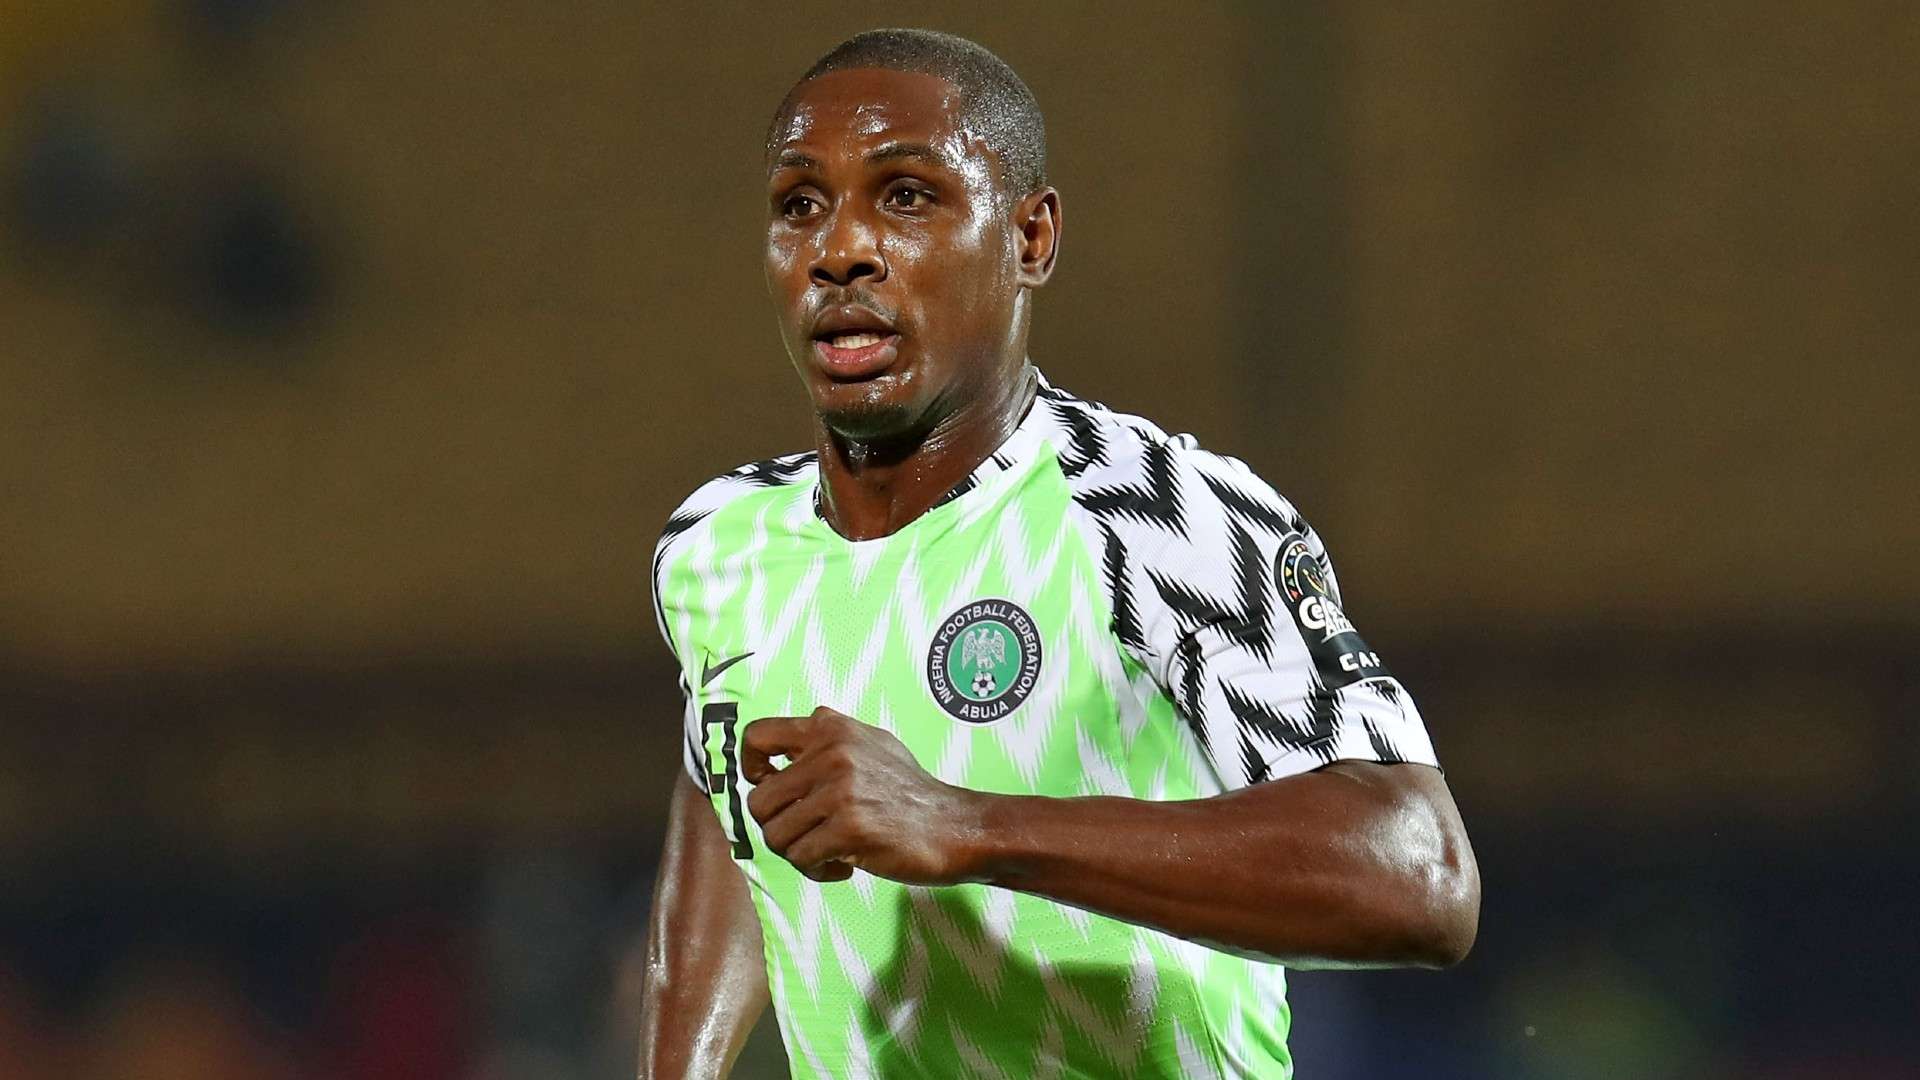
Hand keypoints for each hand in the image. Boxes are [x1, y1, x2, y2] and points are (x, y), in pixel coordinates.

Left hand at [741, 707, 984, 885]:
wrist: (954, 826)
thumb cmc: (910, 792)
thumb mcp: (871, 744)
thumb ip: (827, 742)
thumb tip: (776, 756)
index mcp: (831, 727)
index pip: (756, 736)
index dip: (751, 768)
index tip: (770, 786)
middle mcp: (832, 752)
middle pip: (758, 801)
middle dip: (778, 827)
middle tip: (806, 836)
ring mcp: (840, 790)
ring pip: (775, 835)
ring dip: (798, 853)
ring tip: (828, 852)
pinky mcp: (848, 827)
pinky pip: (800, 858)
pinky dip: (817, 870)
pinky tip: (844, 864)